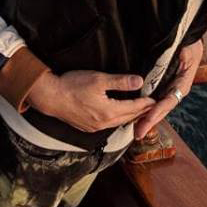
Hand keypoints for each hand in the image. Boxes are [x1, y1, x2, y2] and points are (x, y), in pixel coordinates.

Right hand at [27, 69, 155, 132]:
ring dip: (130, 116)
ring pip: (119, 123)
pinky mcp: (88, 127)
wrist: (50, 97)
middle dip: (141, 112)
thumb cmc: (72, 85)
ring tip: (139, 110)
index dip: (146, 103)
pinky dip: (118, 119)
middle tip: (152, 106)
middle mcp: (104, 124)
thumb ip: (120, 81)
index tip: (155, 99)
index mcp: (109, 112)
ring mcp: (95, 127)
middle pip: (128, 118)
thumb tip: (139, 81)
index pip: (134, 108)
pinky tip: (118, 113)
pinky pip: (109, 125)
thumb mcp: (98, 79)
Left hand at [133, 39, 204, 140]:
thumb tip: (176, 77)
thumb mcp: (188, 54)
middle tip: (138, 133)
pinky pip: (152, 97)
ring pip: (156, 106)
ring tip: (136, 130)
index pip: (168, 101)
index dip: (157, 111)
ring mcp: (168, 87)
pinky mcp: (161, 83)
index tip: (147, 120)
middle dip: (150, 121)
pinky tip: (136, 114)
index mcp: (182, 83)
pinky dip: (145, 107)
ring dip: (146, 118)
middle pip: (161, 108)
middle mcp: (175, 88)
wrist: (186, 33)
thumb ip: (183, 65)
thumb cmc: (188, 42)